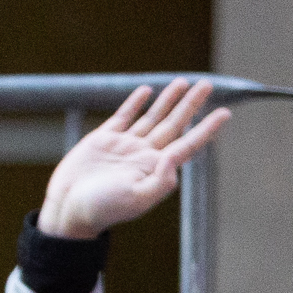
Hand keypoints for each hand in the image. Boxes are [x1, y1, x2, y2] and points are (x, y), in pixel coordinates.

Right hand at [37, 79, 232, 239]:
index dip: (207, 128)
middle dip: (191, 104)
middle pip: (174, 124)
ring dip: (168, 100)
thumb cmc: (102, 210)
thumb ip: (161, 181)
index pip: (188, 144)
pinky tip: (146, 91)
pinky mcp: (102, 140)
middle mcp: (143, 154)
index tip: (225, 112)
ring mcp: (124, 146)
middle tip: (207, 85)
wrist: (67, 210)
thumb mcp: (137, 199)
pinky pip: (123, 117)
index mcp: (155, 168)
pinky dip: (134, 103)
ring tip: (183, 82)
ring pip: (152, 117)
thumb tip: (175, 157)